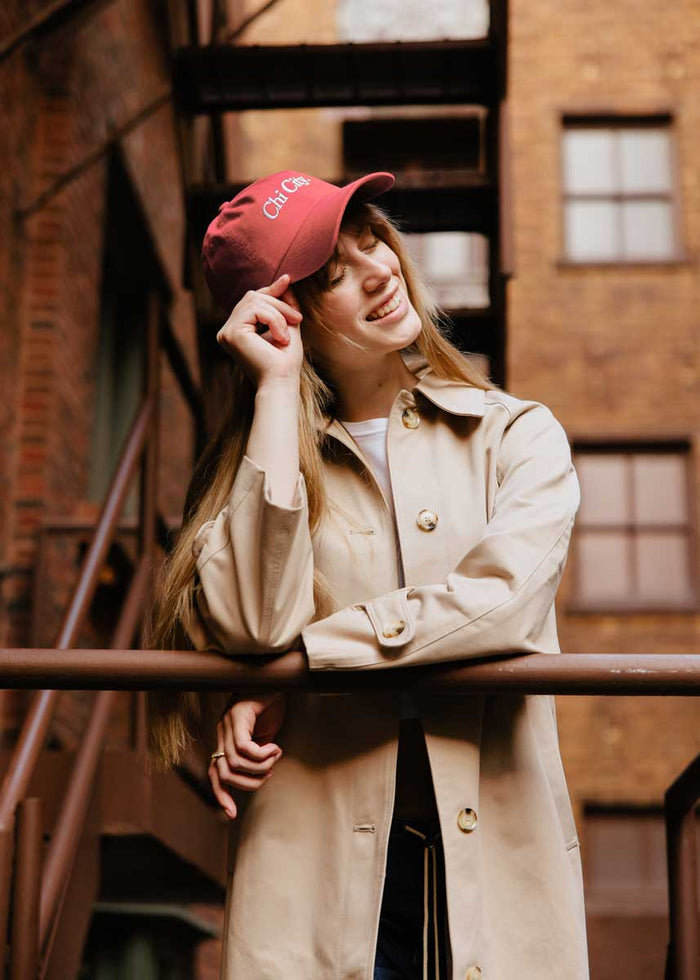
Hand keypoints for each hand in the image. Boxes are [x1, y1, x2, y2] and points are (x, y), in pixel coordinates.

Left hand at [208, 693, 285, 819]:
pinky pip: (244, 747)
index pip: (214, 773)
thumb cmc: (271, 706)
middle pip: (225, 773)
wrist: (275, 678)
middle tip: (269, 774)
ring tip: (275, 756)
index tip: (232, 815)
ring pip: (235, 762)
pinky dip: (261, 755)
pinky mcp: (238, 715)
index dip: (221, 795)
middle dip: (249, 783)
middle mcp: (221, 731)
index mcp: (225, 739)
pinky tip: (275, 747)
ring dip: (260, 767)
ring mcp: (228, 723)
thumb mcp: (264, 737)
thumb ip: (257, 755)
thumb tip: (259, 776)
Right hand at [216, 274, 303, 387]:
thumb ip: (283, 305)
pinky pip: (255, 310)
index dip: (270, 290)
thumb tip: (285, 280)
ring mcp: (226, 332)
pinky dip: (274, 320)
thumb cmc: (285, 361)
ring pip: (254, 300)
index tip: (288, 280)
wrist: (282, 382)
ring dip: (278, 313)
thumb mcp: (287, 326)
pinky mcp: (231, 333)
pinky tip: (281, 338)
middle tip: (297, 320)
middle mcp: (227, 330)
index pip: (252, 301)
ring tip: (287, 335)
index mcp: (237, 330)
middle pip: (253, 296)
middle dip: (279, 304)